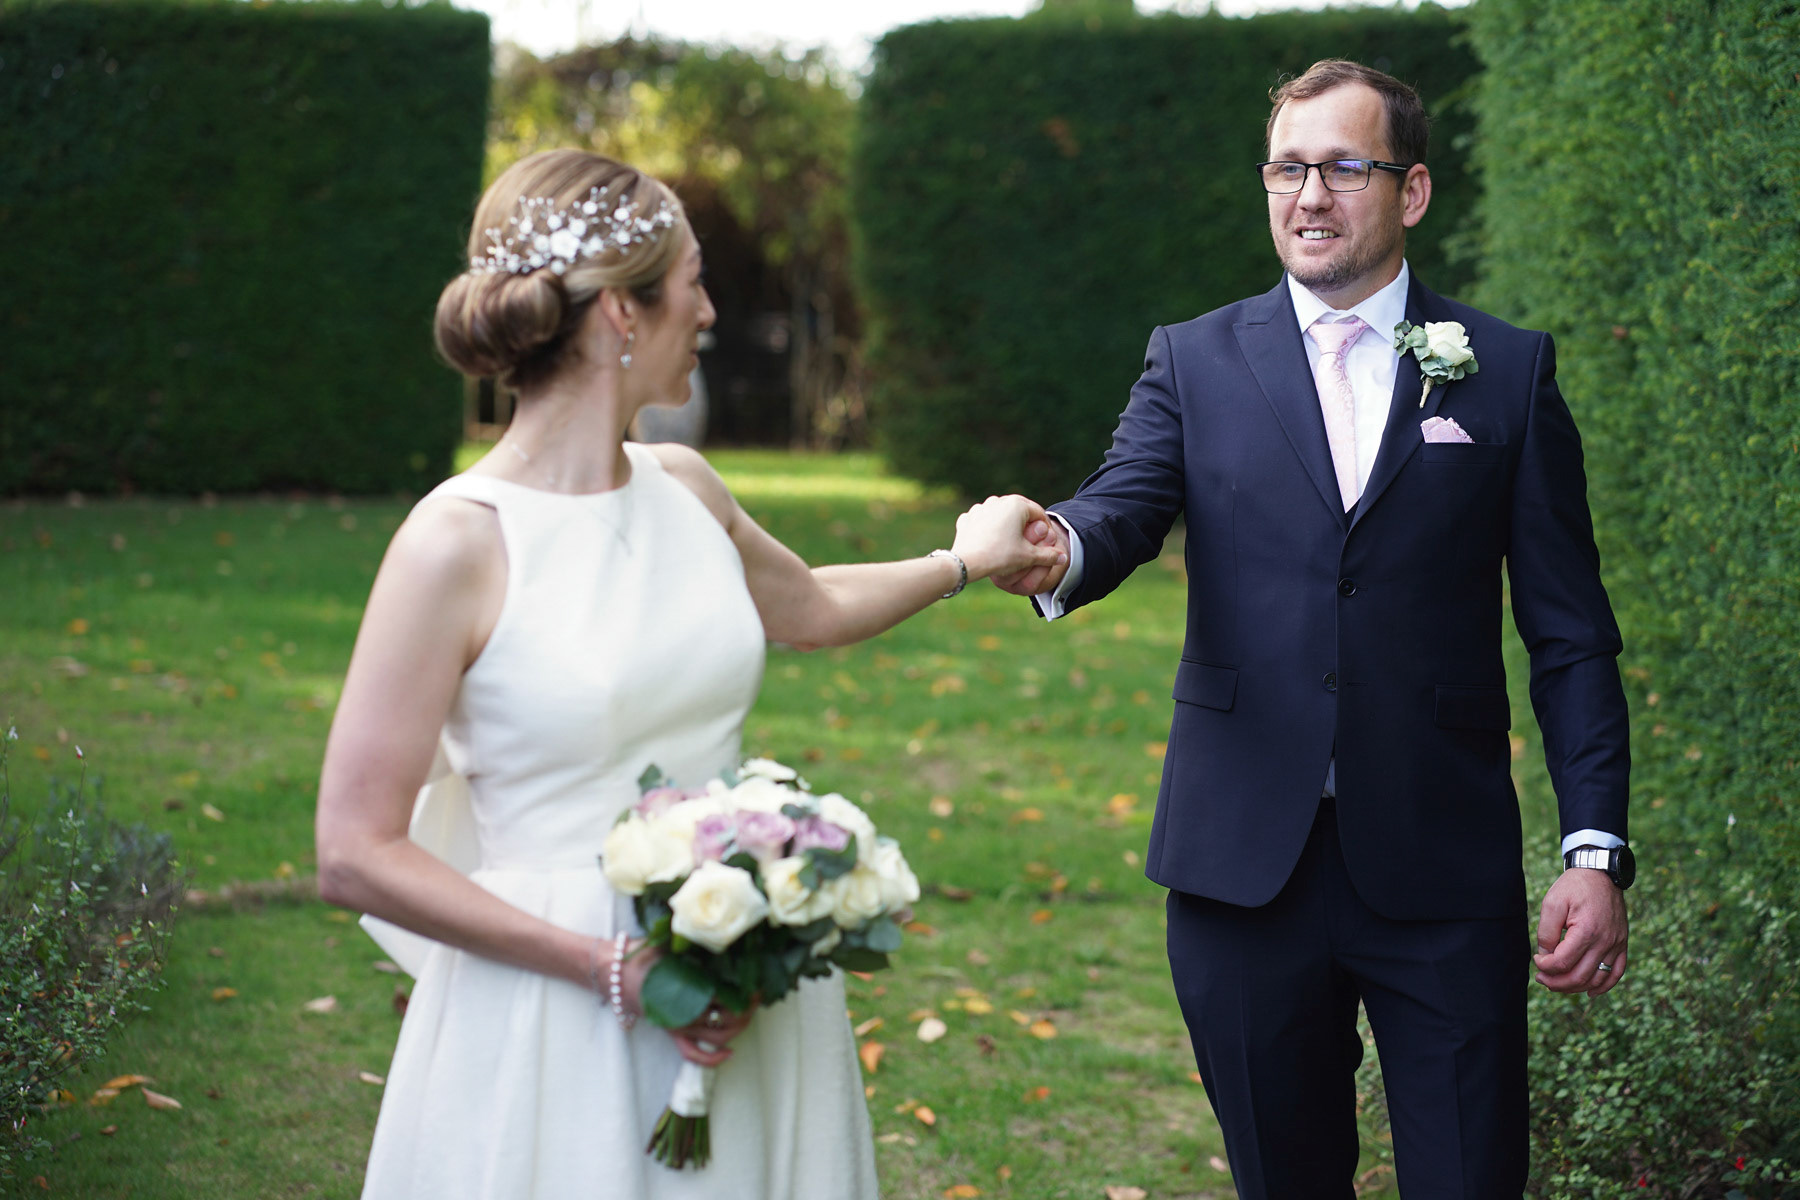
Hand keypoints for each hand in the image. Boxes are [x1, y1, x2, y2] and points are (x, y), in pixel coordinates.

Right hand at [619, 941, 756, 1065]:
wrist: (612, 971)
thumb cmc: (641, 954)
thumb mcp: (668, 944)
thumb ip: (693, 944)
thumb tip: (721, 938)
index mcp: (684, 989)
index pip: (724, 996)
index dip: (745, 991)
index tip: (757, 981)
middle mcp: (683, 1012)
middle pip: (726, 1019)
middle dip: (747, 1010)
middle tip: (757, 996)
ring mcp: (678, 1025)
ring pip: (716, 1037)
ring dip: (737, 1030)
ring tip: (749, 1014)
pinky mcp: (672, 1032)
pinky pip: (692, 1053)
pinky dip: (712, 1059)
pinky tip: (729, 1053)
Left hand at [950, 495, 1066, 584]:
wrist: (967, 562)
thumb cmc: (1001, 556)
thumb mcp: (1028, 556)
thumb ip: (1048, 556)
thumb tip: (1064, 557)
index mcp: (1016, 504)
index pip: (1038, 513)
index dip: (1044, 527)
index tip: (1045, 541)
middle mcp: (998, 500)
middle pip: (1019, 512)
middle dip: (1025, 526)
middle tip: (1029, 542)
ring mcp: (980, 507)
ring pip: (1000, 515)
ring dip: (1006, 526)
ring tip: (1009, 542)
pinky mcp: (967, 517)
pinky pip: (983, 521)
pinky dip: (988, 529)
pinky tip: (990, 541)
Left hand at [1533, 869, 1628, 996]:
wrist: (1600, 873)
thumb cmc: (1574, 887)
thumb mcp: (1552, 903)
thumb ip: (1546, 932)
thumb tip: (1546, 956)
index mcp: (1587, 931)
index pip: (1563, 962)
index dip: (1545, 966)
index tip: (1536, 959)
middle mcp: (1605, 941)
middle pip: (1580, 976)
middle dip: (1556, 982)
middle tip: (1541, 979)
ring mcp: (1617, 944)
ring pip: (1597, 979)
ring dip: (1576, 987)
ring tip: (1558, 984)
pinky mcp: (1622, 944)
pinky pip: (1617, 972)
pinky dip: (1604, 986)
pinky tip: (1590, 992)